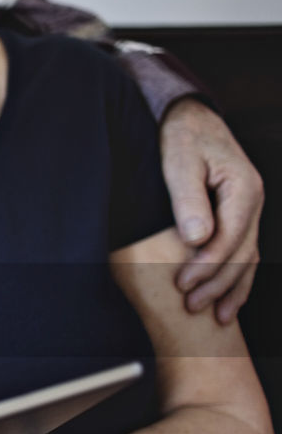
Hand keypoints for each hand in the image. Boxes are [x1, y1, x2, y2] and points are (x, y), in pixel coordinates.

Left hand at [160, 98, 262, 323]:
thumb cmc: (181, 136)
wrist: (189, 116)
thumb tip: (197, 239)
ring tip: (214, 317)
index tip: (181, 285)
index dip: (206, 266)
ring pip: (248, 257)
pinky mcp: (238, 215)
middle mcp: (253, 202)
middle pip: (242, 254)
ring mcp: (249, 210)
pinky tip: (228, 299)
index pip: (229, 238)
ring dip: (232, 288)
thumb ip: (187, 199)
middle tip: (191, 307)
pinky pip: (244, 251)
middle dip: (217, 284)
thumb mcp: (180, 162)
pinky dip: (237, 277)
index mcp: (244, 189)